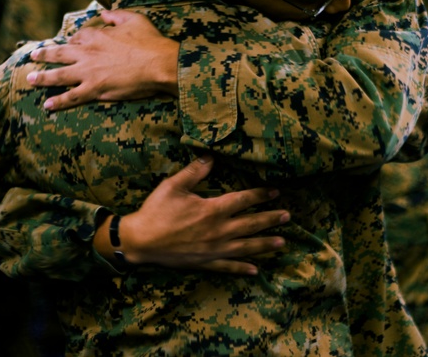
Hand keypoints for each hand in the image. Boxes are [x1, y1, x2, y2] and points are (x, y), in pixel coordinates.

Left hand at [27, 9, 180, 109]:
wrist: (158, 64)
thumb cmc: (150, 41)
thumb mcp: (134, 19)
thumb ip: (116, 16)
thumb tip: (105, 14)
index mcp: (96, 36)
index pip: (78, 38)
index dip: (73, 41)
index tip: (70, 43)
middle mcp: (87, 53)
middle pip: (60, 54)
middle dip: (45, 54)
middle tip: (33, 55)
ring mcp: (88, 73)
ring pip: (59, 76)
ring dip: (42, 78)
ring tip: (30, 79)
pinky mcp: (94, 90)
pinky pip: (71, 97)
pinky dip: (58, 102)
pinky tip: (47, 105)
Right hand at [110, 157, 288, 274]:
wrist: (141, 242)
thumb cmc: (156, 211)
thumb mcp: (174, 185)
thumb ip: (195, 171)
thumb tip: (211, 157)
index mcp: (213, 209)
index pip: (243, 200)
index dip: (260, 195)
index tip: (275, 192)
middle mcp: (219, 231)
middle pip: (251, 224)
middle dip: (270, 219)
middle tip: (287, 217)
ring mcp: (214, 249)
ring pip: (246, 247)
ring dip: (265, 245)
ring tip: (281, 243)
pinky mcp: (206, 263)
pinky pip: (228, 267)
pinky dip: (242, 268)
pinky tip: (255, 270)